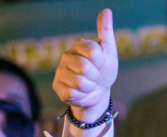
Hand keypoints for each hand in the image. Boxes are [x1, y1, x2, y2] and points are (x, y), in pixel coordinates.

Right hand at [53, 8, 118, 122]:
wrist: (99, 93)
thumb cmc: (104, 70)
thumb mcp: (109, 52)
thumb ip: (106, 32)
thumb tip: (106, 10)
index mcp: (79, 45)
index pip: (93, 51)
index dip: (101, 62)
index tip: (101, 63)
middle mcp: (66, 56)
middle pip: (84, 67)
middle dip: (95, 76)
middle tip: (95, 76)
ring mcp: (60, 71)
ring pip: (79, 82)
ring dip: (90, 87)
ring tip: (89, 84)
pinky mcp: (57, 86)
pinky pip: (73, 93)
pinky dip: (82, 96)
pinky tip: (81, 92)